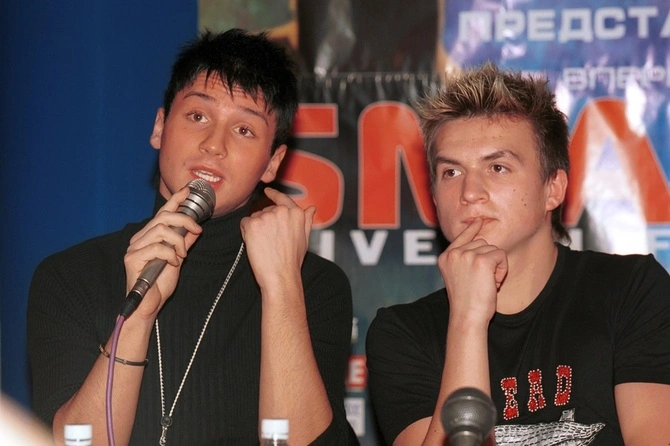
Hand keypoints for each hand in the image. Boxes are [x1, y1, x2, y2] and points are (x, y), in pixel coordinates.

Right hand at [123, 186, 202, 318]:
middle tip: (198, 230)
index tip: (187, 190)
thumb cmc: (160, 284)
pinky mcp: (131, 258)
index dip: (175, 200)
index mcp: (149, 236)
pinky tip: (173, 263)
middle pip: (162, 218)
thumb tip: (195, 230)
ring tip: (182, 255)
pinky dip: (170, 254)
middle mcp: (139, 239)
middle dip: (184, 220)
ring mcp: (134, 248)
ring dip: (178, 241)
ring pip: (161, 230)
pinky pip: (157, 248)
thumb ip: (184, 244)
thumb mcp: (178, 260)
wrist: (150, 305)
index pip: (162, 213)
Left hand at [240, 187, 315, 294]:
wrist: (280, 275)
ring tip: (265, 244)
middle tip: (270, 241)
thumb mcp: (305, 238)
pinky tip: (256, 244)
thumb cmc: (292, 260)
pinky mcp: (252, 224)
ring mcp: (266, 217)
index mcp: (295, 213)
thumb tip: (312, 209)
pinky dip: (246, 233)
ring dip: (256, 228)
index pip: (282, 198)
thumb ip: (306, 220)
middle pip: (266, 210)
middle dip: (265, 222)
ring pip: (255, 217)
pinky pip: (244, 224)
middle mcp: (281, 211)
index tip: (268, 191)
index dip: (274, 194)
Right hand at [438, 219, 507, 324]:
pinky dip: (502, 270)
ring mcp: (467, 255)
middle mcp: (454, 254)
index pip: (461, 237)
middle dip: (488, 259)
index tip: (478, 222)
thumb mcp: (458, 276)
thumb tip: (481, 242)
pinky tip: (494, 283)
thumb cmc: (466, 302)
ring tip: (487, 283)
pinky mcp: (482, 260)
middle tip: (484, 281)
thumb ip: (463, 260)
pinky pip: (500, 256)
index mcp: (445, 258)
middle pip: (481, 242)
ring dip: (496, 266)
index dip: (472, 229)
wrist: (467, 316)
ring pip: (493, 249)